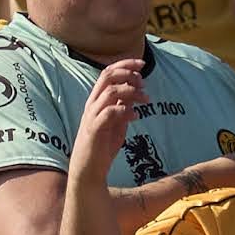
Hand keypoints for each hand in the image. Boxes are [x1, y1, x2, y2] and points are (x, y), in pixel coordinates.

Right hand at [74, 55, 148, 184]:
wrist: (88, 170)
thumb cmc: (102, 146)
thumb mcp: (117, 123)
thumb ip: (124, 107)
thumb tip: (136, 95)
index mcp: (96, 100)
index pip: (107, 73)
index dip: (125, 64)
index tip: (142, 64)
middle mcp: (92, 105)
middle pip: (107, 76)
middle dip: (128, 72)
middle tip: (144, 81)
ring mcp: (92, 116)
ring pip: (110, 92)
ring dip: (131, 91)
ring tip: (145, 100)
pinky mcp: (95, 130)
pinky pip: (110, 113)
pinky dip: (125, 110)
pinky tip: (136, 116)